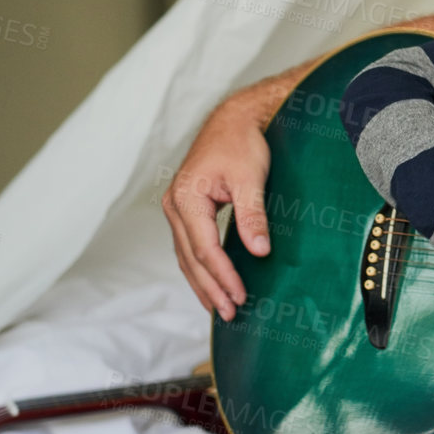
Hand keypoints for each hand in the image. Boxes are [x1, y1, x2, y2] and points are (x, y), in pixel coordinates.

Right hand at [163, 97, 274, 320]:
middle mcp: (174, 206)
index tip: (240, 296)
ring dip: (202, 283)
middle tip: (230, 314)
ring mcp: (176, 208)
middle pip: (190, 258)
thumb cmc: (242, 144)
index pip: (205, 249)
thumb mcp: (251, 178)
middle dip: (210, 288)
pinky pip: (189, 245)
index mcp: (186, 199)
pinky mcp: (186, 209)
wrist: (233, 119)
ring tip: (219, 308)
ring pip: (186, 255)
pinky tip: (211, 283)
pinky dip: (199, 267)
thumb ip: (253, 216)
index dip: (223, 276)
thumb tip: (259, 252)